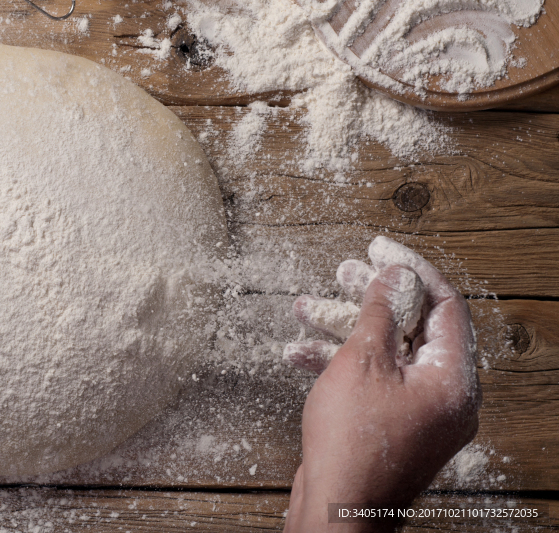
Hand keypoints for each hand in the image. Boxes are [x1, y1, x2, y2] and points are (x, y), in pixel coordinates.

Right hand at [283, 237, 481, 531]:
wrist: (337, 508)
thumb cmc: (353, 442)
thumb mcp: (363, 362)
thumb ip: (380, 312)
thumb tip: (394, 275)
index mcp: (453, 379)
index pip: (444, 304)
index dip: (409, 268)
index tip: (377, 246)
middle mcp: (444, 395)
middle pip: (414, 326)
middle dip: (371, 295)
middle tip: (342, 270)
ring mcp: (418, 412)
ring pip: (386, 352)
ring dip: (344, 326)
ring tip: (305, 306)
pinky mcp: (390, 424)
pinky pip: (372, 380)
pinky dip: (339, 361)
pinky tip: (299, 352)